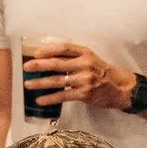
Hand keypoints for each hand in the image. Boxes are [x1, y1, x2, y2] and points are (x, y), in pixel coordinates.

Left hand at [22, 39, 137, 111]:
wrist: (120, 88)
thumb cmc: (102, 72)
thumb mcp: (91, 59)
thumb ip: (73, 57)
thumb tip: (48, 58)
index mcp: (85, 53)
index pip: (64, 48)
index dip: (48, 49)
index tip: (35, 53)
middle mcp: (85, 64)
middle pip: (57, 63)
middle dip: (39, 65)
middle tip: (26, 67)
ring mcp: (85, 79)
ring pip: (58, 80)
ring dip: (40, 83)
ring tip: (28, 85)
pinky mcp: (84, 93)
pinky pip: (63, 95)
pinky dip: (50, 98)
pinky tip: (40, 99)